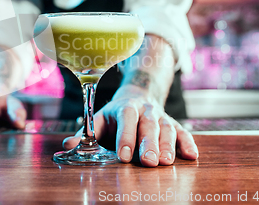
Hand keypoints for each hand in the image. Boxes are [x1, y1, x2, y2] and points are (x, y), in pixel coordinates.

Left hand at [62, 84, 197, 166]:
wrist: (137, 96)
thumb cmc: (115, 115)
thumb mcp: (99, 120)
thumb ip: (85, 134)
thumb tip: (67, 147)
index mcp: (125, 108)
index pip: (126, 120)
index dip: (125, 137)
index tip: (123, 156)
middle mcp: (146, 111)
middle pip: (148, 125)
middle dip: (148, 144)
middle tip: (148, 161)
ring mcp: (162, 117)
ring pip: (168, 129)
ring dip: (168, 145)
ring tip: (166, 162)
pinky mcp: (174, 124)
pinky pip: (184, 132)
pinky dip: (188, 143)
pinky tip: (191, 156)